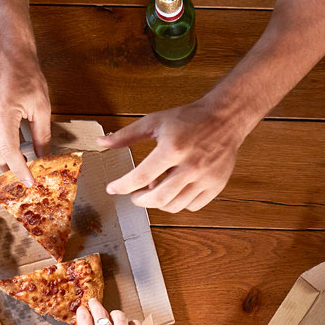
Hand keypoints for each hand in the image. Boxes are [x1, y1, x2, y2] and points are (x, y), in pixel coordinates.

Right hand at [0, 49, 50, 185]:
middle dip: (10, 164)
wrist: (6, 52)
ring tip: (14, 153)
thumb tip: (43, 157)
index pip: (9, 152)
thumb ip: (42, 135)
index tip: (28, 182)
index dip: (20, 170)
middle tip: (26, 166)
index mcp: (3, 113)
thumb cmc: (25, 74)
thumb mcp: (41, 106)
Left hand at [98, 95, 253, 212]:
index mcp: (172, 149)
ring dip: (158, 202)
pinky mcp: (215, 185)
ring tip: (155, 189)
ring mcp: (205, 178)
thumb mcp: (154, 122)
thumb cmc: (188, 119)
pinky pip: (192, 206)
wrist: (224, 118)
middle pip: (157, 198)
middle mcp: (190, 166)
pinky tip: (174, 190)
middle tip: (134, 195)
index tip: (112, 189)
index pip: (141, 176)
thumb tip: (101, 142)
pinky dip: (178, 203)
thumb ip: (126, 135)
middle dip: (139, 200)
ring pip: (174, 206)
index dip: (122, 186)